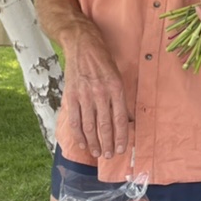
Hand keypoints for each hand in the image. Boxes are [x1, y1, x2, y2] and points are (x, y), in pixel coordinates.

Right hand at [60, 28, 129, 160]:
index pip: (120, 119)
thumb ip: (121, 98)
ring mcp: (84, 95)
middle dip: (107, 144)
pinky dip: (79, 134)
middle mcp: (101, 93)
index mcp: (115, 88)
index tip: (121, 149)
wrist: (81, 44)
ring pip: (89, 126)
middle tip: (109, 155)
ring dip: (94, 143)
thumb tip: (129, 120)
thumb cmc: (102, 60)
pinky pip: (75, 120)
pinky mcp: (71, 96)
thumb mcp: (118, 76)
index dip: (121, 137)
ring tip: (97, 153)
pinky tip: (83, 143)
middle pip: (105, 125)